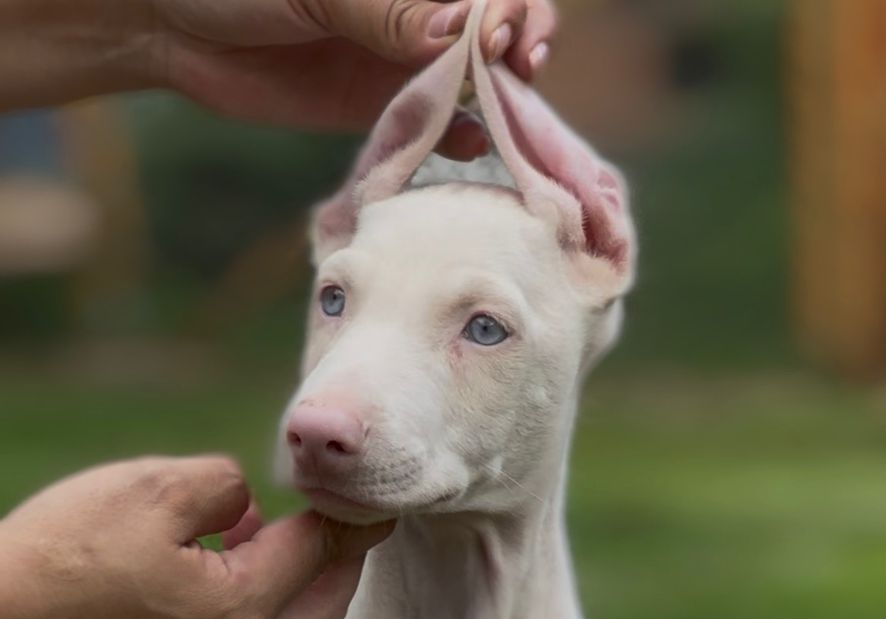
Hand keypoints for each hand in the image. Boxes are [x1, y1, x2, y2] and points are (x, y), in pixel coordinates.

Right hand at [0, 456, 390, 618]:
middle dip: (343, 565)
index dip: (348, 517)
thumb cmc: (61, 554)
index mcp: (238, 609)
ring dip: (290, 588)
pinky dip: (248, 611)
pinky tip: (216, 574)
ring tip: (270, 537)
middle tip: (355, 525)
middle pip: (319, 611)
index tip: (377, 497)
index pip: (317, 553)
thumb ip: (221, 486)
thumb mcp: (148, 490)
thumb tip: (248, 509)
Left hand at [152, 0, 557, 139]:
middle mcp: (421, 8)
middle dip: (522, 45)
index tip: (499, 39)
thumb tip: (463, 31)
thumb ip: (389, 10)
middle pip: (502, 24)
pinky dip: (460, 137)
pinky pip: (439, 125)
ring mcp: (407, 57)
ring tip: (501, 118)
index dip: (513, 7)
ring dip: (502, 98)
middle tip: (517, 74)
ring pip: (480, 77)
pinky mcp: (384, 108)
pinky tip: (466, 146)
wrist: (171, 21)